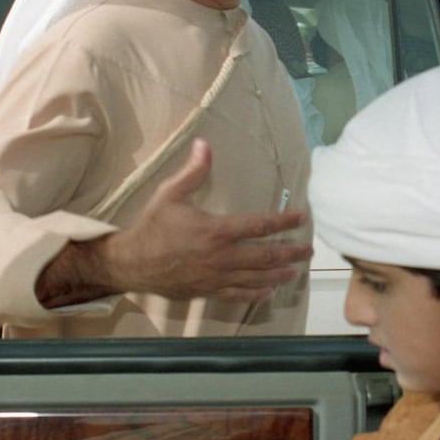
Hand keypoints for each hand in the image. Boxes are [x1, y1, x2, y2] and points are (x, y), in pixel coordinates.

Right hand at [103, 138, 311, 301]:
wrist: (132, 263)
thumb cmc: (152, 226)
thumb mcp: (171, 193)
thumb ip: (193, 171)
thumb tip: (204, 144)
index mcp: (217, 231)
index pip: (260, 226)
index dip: (283, 221)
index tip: (301, 218)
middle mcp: (222, 256)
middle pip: (266, 256)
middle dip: (290, 252)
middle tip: (308, 250)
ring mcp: (216, 277)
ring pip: (256, 278)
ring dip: (279, 274)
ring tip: (296, 271)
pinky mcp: (208, 291)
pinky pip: (238, 295)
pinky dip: (256, 294)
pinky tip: (269, 292)